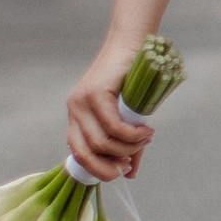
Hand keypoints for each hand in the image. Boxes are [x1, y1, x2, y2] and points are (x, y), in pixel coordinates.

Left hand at [65, 39, 156, 184]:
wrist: (132, 45)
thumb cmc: (132, 81)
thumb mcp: (128, 118)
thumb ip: (126, 145)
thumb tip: (130, 174)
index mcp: (77, 118)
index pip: (77, 155)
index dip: (98, 169)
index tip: (121, 170)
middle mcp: (74, 111)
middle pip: (85, 154)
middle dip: (110, 166)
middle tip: (131, 161)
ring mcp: (81, 102)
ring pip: (101, 142)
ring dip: (127, 147)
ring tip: (146, 138)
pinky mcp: (94, 93)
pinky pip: (112, 125)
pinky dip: (131, 134)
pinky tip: (145, 130)